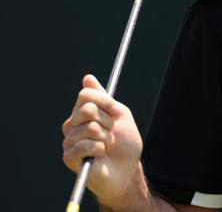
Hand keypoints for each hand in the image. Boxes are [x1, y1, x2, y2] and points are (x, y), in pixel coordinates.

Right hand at [62, 74, 143, 206]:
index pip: (85, 95)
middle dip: (107, 120)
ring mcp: (69, 141)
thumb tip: (87, 77)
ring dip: (106, 138)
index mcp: (83, 113)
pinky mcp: (69, 157)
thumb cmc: (124, 143)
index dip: (104, 101)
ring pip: (90, 128)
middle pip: (87, 109)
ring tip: (107, 146)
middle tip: (110, 132)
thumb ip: (104, 97)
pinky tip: (100, 155)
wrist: (126, 169)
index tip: (113, 112)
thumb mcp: (120, 114)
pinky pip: (87, 144)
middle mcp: (72, 125)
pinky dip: (101, 149)